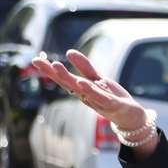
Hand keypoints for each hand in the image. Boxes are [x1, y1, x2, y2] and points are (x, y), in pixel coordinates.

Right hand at [29, 50, 145, 131]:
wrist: (131, 116)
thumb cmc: (111, 97)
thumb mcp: (98, 79)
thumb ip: (85, 67)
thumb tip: (69, 51)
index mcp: (82, 89)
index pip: (63, 78)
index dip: (50, 70)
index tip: (35, 60)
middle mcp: (86, 95)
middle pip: (69, 83)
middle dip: (55, 73)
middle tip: (42, 62)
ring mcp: (99, 101)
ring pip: (82, 89)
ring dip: (69, 78)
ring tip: (57, 66)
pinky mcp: (113, 105)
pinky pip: (101, 97)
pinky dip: (92, 92)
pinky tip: (83, 83)